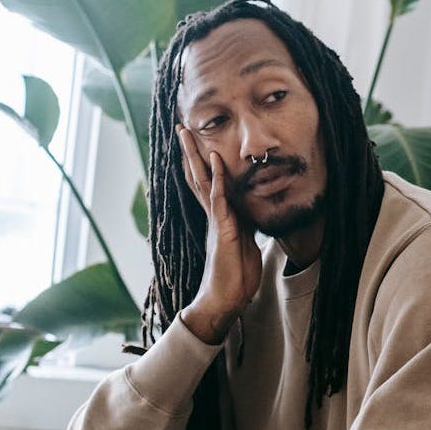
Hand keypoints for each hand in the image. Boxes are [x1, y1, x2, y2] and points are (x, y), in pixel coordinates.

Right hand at [176, 125, 262, 344]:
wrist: (226, 301)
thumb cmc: (235, 277)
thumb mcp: (245, 244)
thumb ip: (244, 227)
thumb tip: (249, 216)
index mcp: (220, 218)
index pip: (208, 184)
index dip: (202, 163)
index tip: (196, 141)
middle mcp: (214, 216)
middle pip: (198, 177)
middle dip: (190, 152)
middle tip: (181, 128)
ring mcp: (216, 222)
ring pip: (203, 183)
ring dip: (196, 158)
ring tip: (188, 135)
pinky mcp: (223, 231)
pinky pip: (220, 201)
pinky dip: (219, 180)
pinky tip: (215, 162)